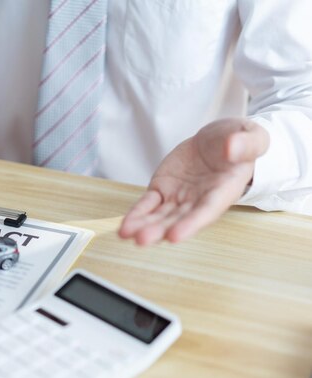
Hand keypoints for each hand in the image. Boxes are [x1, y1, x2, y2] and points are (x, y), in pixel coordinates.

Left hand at [118, 118, 268, 245]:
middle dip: (160, 230)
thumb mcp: (253, 137)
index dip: (191, 224)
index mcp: (224, 190)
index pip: (207, 210)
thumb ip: (246, 144)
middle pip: (179, 219)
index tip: (175, 237)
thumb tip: (232, 148)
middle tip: (142, 239)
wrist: (221, 140)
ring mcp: (179, 196)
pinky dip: (137, 214)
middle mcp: (200, 199)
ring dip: (144, 226)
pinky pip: (148, 204)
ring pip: (160, 215)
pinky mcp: (163, 189)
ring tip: (126, 234)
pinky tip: (124, 226)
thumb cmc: (241, 142)